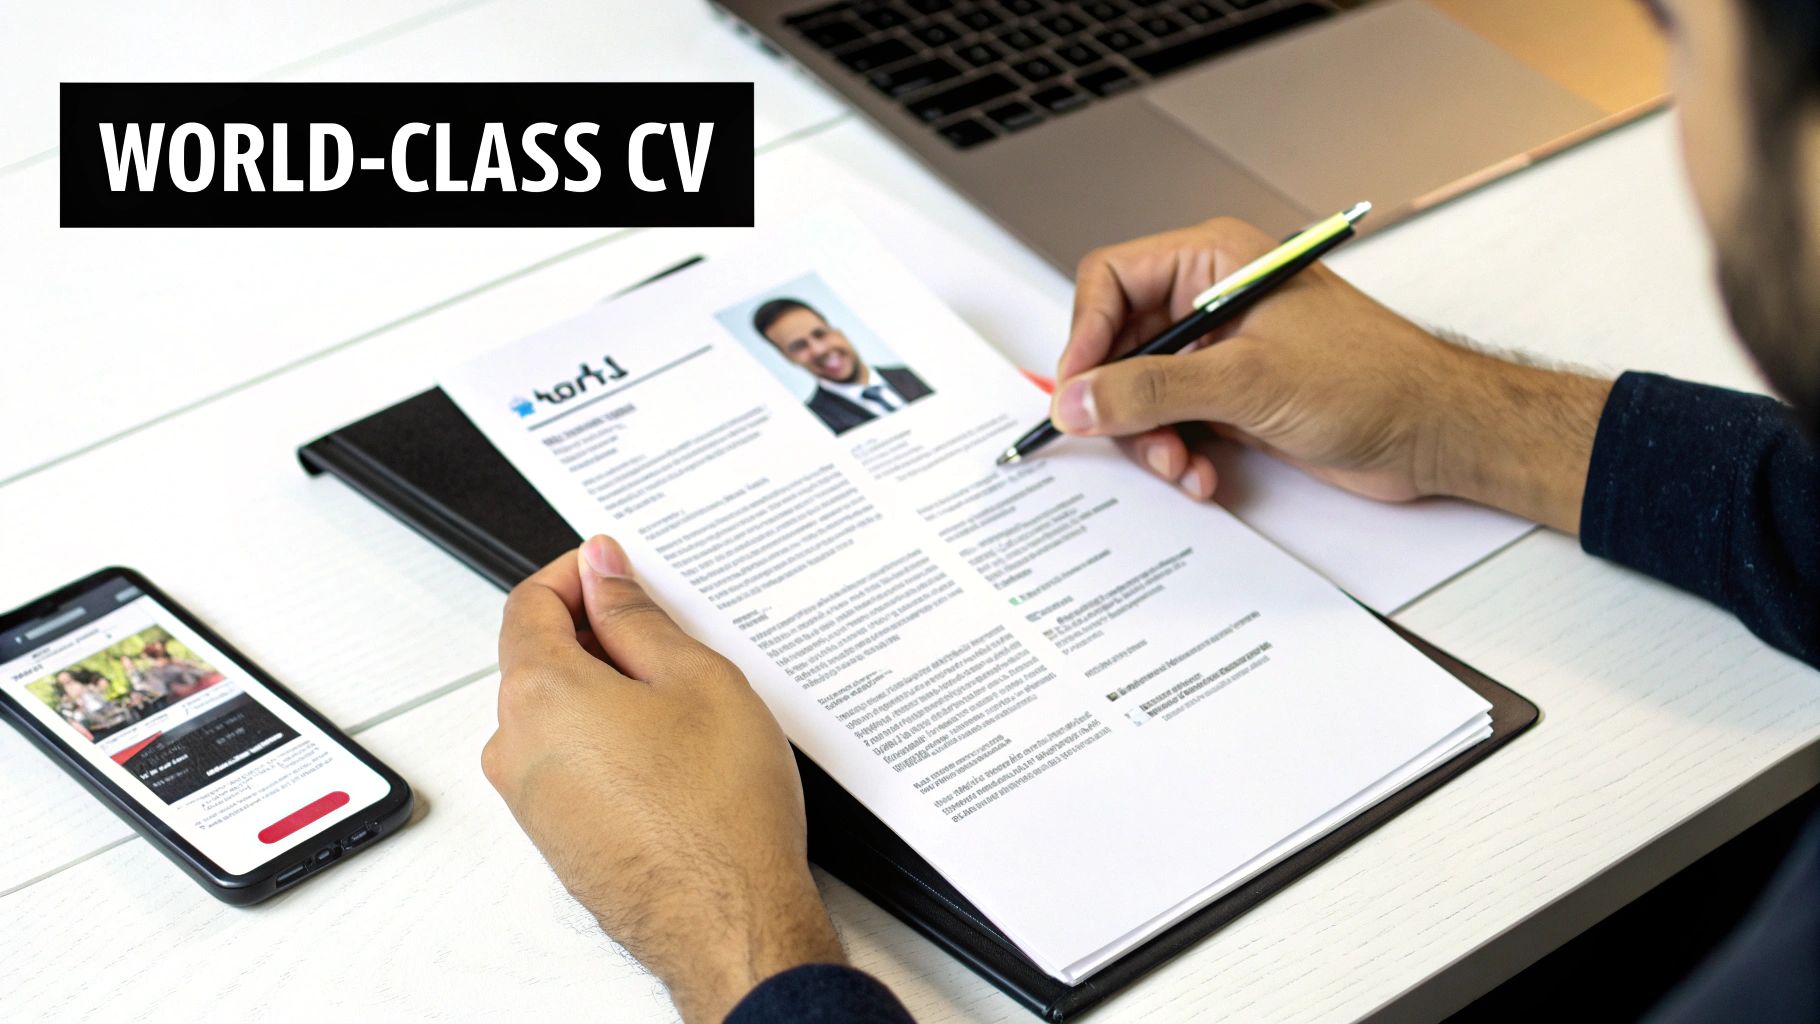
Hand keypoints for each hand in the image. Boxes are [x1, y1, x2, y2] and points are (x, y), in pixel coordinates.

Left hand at [482, 536, 842, 1022]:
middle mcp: (517, 748)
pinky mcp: (558, 837)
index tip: (612, 567)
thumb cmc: (719, 815)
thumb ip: (636, 615)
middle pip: (538, 659)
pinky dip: (606, 740)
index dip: (574, 574)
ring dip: (604, 691)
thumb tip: (604, 572)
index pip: (528, 604)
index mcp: (540, 695)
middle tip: (666, 633)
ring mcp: (532, 800)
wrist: (729, 922)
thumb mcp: (696, 678)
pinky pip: (569, 763)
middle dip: (596, 634)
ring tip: (683, 702)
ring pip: (556, 715)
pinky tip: (672, 752)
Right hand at [1053, 217, 1612, 531]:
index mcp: (1213, 262)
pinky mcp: (1234, 397)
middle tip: (1132, 440)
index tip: (1078, 393)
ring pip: (1141, 393)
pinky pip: (1174, 423)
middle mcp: (1211, 300)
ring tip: (1181, 465)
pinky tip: (1205, 474)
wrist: (1435, 430)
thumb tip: (1079, 400)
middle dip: (1121, 403)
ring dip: (1151, 439)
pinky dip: (1179, 454)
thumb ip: (1152, 390)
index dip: (1085, 338)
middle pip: (1118, 345)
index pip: (1110, 280)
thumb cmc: (1374, 379)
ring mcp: (1222, 351)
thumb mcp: (1247, 383)